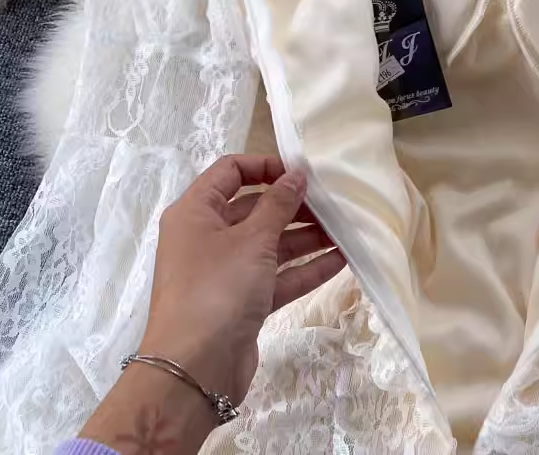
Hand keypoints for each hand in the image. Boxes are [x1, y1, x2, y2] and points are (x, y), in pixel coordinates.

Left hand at [139, 154, 345, 405]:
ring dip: (305, 237)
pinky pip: (276, 276)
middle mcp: (206, 237)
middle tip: (332, 202)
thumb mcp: (252, 239)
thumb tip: (296, 175)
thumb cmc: (217, 289)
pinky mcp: (241, 303)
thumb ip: (278, 204)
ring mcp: (224, 272)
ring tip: (345, 229)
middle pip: (254, 208)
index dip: (265, 165)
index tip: (302, 171)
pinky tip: (340, 260)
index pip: (230, 171)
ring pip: (269, 244)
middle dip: (294, 205)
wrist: (193, 372)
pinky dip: (304, 268)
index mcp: (195, 212)